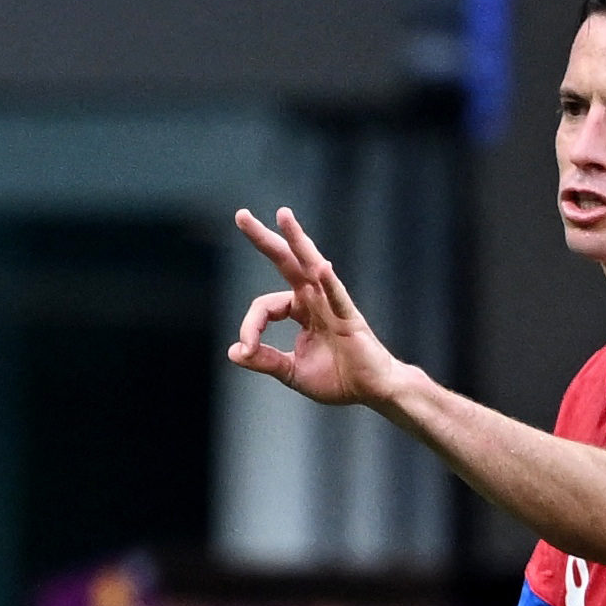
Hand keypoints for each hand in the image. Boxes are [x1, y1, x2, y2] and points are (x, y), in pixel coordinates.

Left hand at [226, 208, 418, 415]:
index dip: (250, 326)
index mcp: (301, 309)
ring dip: (298, 240)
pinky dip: (330, 284)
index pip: (266, 306)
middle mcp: (316, 299)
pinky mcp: (351, 319)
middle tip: (241, 215)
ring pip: (312, 266)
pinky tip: (321, 267)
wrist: (372, 390)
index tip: (246, 349)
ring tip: (283, 215)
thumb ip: (265, 360)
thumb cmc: (338, 378)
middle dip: (264, 239)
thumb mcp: (291, 371)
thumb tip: (234, 352)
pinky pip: (338, 298)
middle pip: (286, 262)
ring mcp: (334, 305)